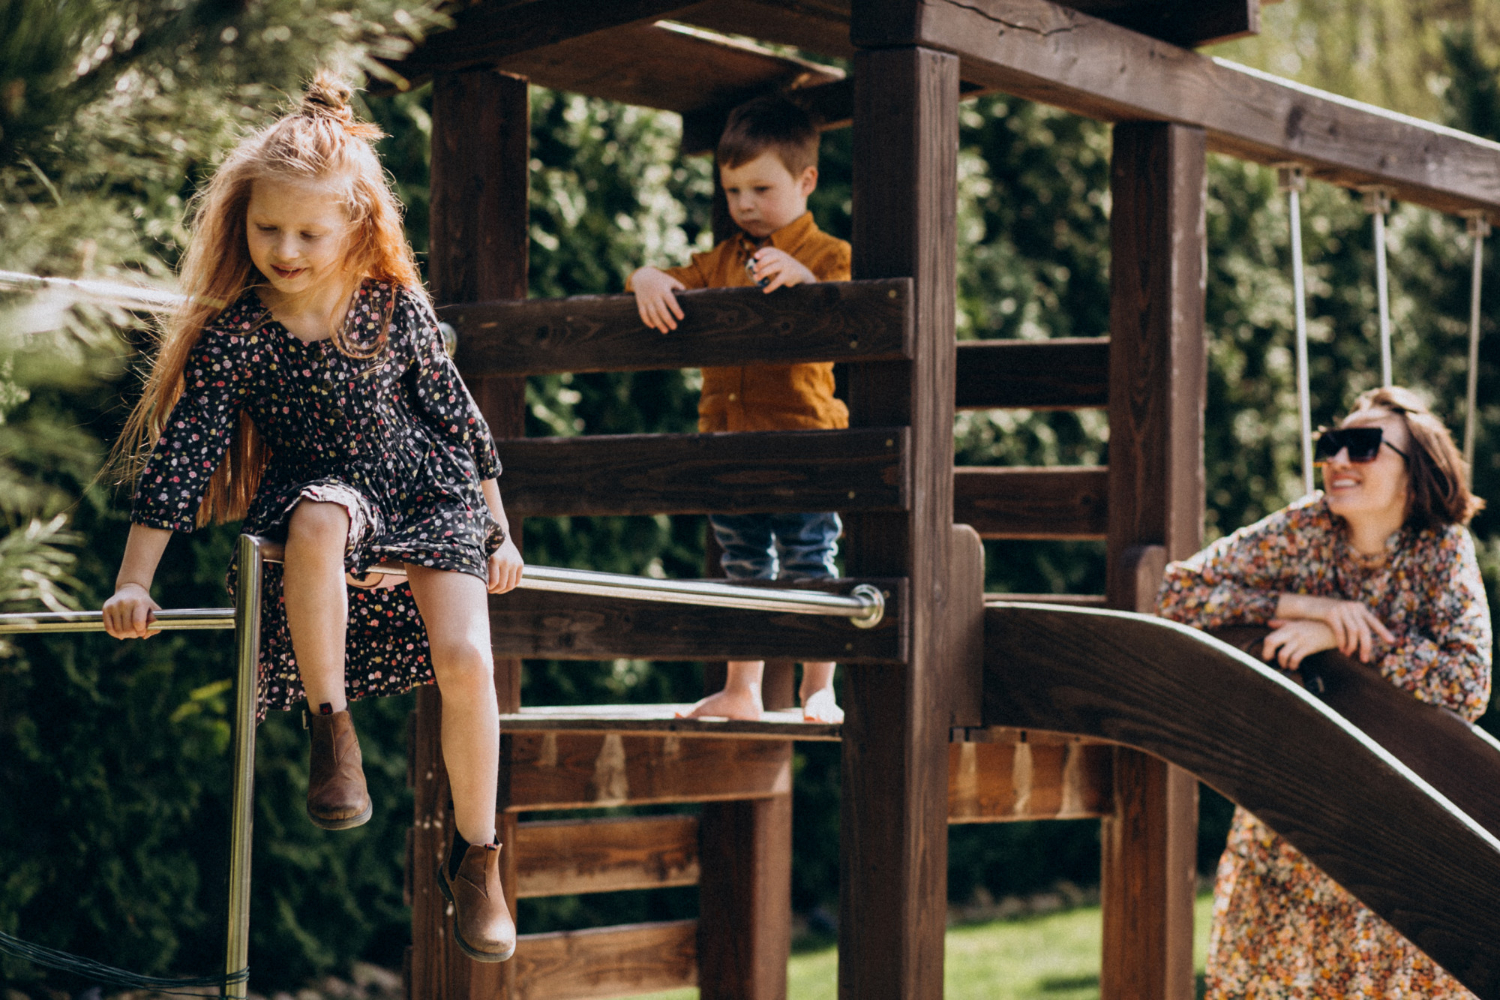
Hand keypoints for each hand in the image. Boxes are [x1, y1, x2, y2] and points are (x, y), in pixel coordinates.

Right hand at [103, 583, 161, 638]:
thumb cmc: (144, 603)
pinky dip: (115, 634)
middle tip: (136, 632)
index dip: (141, 631)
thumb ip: (155, 624)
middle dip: (133, 634)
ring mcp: (114, 605)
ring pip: (118, 630)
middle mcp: (125, 602)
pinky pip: (108, 628)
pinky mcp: (106, 608)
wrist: (130, 590)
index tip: (142, 631)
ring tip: (129, 631)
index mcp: (140, 602)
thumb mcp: (154, 611)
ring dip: (125, 635)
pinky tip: (120, 633)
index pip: (138, 623)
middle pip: (128, 628)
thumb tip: (144, 636)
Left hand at [487, 537, 523, 594]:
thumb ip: (482, 570)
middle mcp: (507, 561)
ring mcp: (515, 562)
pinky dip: (511, 586)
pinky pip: (517, 581)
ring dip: (503, 590)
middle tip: (490, 591)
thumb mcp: (483, 557)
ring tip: (497, 590)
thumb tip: (480, 587)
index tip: (484, 589)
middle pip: (502, 584)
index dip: (489, 588)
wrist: (500, 536)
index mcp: (495, 559)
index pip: (494, 582)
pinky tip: (504, 586)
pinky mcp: (520, 563)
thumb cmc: (486, 548)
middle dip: (495, 590)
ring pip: (510, 585)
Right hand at [631, 267, 685, 331]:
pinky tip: (653, 326)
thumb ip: (679, 286)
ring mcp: (646, 299)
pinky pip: (642, 313)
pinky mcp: (640, 303)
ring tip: (665, 331)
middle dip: (667, 319)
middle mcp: (654, 295)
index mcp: (663, 289)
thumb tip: (687, 294)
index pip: (670, 301)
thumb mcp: (670, 280)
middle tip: (674, 327)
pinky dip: (647, 321)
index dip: (676, 309)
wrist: (642, 275)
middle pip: (661, 309)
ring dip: (658, 323)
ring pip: (652, 314)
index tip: (681, 317)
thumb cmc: (660, 279)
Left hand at [746, 248, 815, 291]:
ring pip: (772, 268)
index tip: (755, 256)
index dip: (762, 252)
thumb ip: (767, 262)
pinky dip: (770, 286)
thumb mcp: (777, 261)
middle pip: (769, 258)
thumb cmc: (784, 267)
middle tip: (754, 269)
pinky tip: (765, 290)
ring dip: (762, 273)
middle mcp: (782, 258)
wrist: (800, 273)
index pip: (769, 250)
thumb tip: (752, 268)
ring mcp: (785, 266)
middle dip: (760, 263)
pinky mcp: (787, 276)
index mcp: (778, 253)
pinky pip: (777, 281)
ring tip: (756, 278)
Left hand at [1261, 619, 1336, 670]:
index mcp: (1287, 627)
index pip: (1269, 637)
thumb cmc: (1316, 625)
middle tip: (1271, 661)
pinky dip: (1293, 665)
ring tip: (1286, 665)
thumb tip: (1269, 623)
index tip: (1268, 655)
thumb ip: (1283, 623)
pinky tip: (1295, 666)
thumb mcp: (1298, 622)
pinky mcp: (1309, 647)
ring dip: (1282, 663)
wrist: (1335, 627)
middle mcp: (1291, 632)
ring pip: (1282, 654)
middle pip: (1270, 642)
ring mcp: (1300, 639)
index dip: (1265, 649)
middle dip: (1267, 654)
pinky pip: (1295, 658)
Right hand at [1275, 594, 1393, 662]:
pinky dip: (1342, 642)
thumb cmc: (1326, 615)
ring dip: (1352, 646)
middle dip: (1366, 646)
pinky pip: (1340, 631)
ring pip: (1353, 632)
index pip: (1373, 622)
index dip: (1383, 632)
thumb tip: (1365, 637)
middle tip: (1364, 659)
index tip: (1392, 642)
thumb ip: (1354, 621)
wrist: (1307, 606)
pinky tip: (1341, 649)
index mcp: (1359, 607)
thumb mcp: (1343, 616)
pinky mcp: (1331, 613)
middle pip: (1364, 630)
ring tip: (1349, 654)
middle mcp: (1352, 607)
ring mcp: (1342, 609)